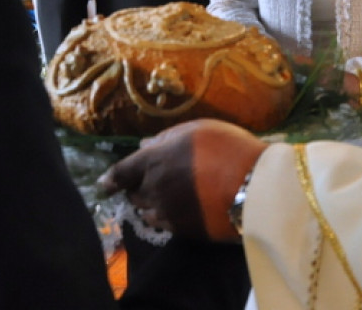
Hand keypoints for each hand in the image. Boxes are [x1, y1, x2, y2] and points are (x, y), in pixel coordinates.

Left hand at [98, 118, 267, 241]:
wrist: (255, 186)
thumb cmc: (227, 149)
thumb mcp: (197, 130)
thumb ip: (167, 138)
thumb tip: (145, 146)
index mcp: (154, 161)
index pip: (121, 172)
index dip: (111, 178)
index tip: (105, 183)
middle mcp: (154, 189)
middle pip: (133, 193)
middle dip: (135, 188)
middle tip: (144, 182)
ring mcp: (168, 213)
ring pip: (146, 211)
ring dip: (148, 203)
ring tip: (162, 196)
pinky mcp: (183, 231)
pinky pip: (164, 224)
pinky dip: (164, 216)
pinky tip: (177, 209)